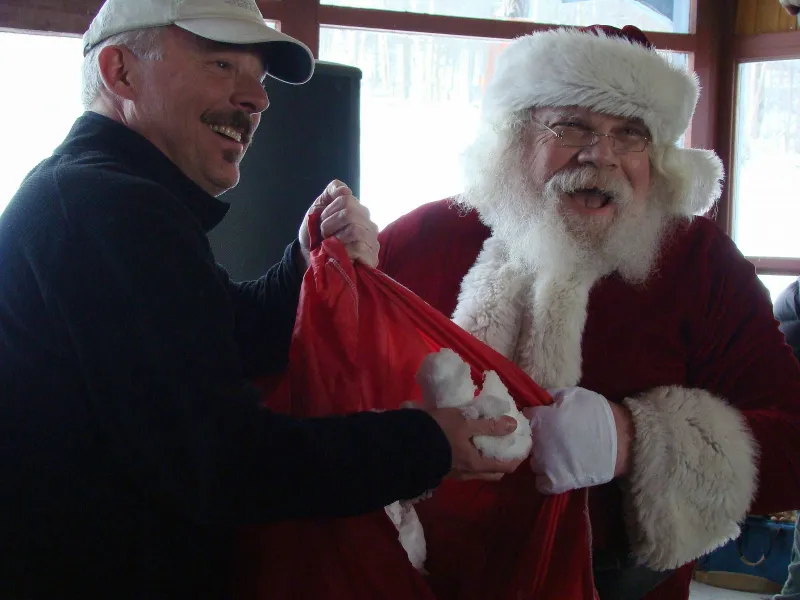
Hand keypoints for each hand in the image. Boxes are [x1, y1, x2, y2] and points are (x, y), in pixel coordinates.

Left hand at [298, 180, 378, 268]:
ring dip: (335, 239)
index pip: (345, 199)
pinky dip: (343, 251)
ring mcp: (373, 242)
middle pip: (350, 213)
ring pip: (355, 229)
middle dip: (329, 225)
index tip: (321, 224)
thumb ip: (331, 192)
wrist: (308, 259)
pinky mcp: (372, 259)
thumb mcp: (318, 208)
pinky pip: (358, 247)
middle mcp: (369, 225)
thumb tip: (345, 190)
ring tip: (331, 246)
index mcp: (359, 211)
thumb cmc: (315, 235)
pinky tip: (339, 256)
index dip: (328, 212)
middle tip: (325, 236)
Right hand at [404, 401, 523, 480]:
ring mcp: (453, 474)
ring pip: (477, 471)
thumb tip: (513, 425)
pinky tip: (465, 444)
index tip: (523, 448)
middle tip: (506, 445)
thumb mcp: (465, 422)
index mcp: (476, 464)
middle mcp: (467, 474)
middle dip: (502, 462)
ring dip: (484, 459)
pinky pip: (463, 467)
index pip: (505, 467)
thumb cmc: (439, 432)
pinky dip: (470, 457)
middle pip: (492, 473)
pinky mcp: (441, 468)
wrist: (405, 445)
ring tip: (485, 442)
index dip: (517, 458)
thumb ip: (488, 425)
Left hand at [523, 387, 632, 494]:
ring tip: (557, 454)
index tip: (541, 419)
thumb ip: (550, 396)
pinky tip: (557, 471)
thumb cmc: (598, 413)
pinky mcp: (558, 482)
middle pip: (527, 442)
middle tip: (551, 437)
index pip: (524, 417)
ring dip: (541, 458)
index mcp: (541, 420)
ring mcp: (546, 464)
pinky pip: (541, 484)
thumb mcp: (573, 394)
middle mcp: (538, 443)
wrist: (624, 439)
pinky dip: (547, 479)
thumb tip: (537, 399)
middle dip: (537, 438)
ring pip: (533, 462)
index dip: (533, 417)